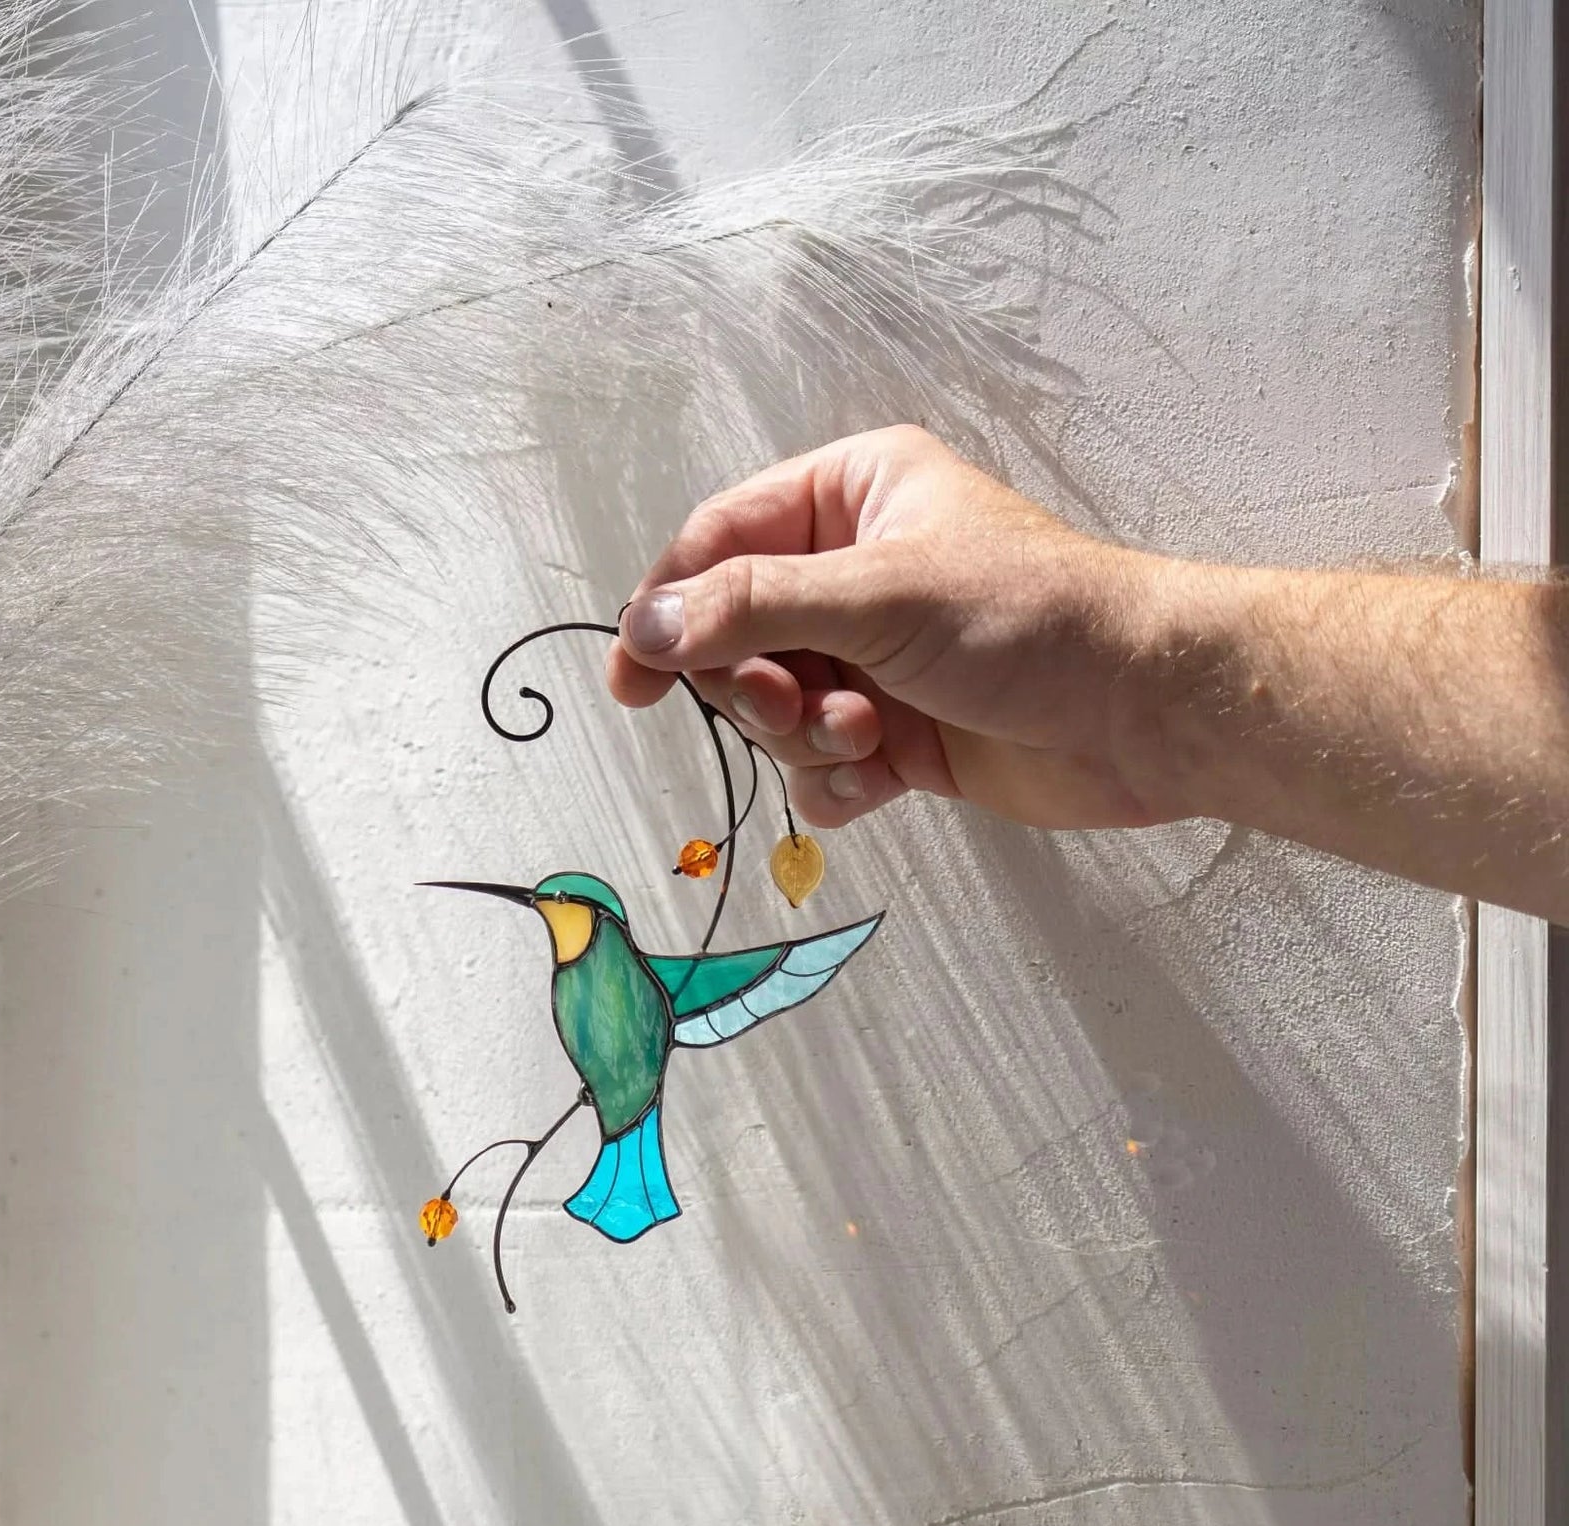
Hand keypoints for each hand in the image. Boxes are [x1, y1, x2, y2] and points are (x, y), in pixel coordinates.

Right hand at [608, 425, 1166, 830]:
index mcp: (850, 495)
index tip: (632, 680)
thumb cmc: (1025, 620)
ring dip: (805, 736)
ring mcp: (874, 656)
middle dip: (757, 686)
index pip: (718, 542)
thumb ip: (751, 608)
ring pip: (774, 708)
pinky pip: (818, 765)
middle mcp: (853, 570)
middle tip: (794, 708)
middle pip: (736, 636)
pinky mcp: (898, 733)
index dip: (669, 608)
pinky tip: (883, 779)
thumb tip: (643, 627)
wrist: (1143, 715)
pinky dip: (837, 781)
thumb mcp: (877, 595)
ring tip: (866, 737)